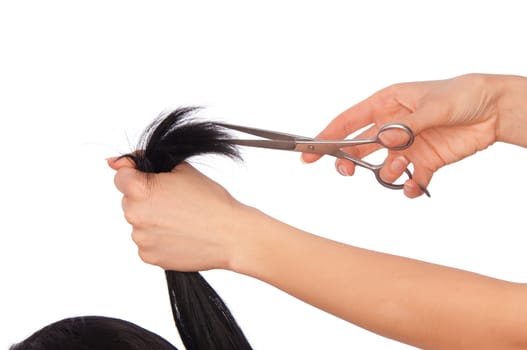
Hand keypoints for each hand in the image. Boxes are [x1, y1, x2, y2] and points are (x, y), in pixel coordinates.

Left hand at [109, 158, 246, 270]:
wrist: (230, 235)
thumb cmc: (211, 201)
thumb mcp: (182, 169)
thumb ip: (147, 164)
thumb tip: (115, 162)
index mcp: (140, 189)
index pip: (120, 176)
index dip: (136, 174)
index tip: (151, 179)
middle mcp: (135, 214)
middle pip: (129, 200)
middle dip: (147, 197)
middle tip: (175, 201)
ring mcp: (140, 238)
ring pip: (138, 222)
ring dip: (152, 219)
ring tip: (181, 220)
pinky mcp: (148, 256)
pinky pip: (146, 242)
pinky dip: (158, 238)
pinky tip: (180, 234)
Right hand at [302, 73, 502, 197]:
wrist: (494, 110)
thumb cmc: (461, 95)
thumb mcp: (432, 106)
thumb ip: (406, 127)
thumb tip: (383, 142)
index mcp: (387, 104)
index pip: (349, 121)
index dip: (328, 135)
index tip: (310, 151)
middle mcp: (392, 127)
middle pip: (358, 148)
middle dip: (349, 161)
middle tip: (347, 171)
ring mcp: (407, 146)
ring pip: (382, 167)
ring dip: (386, 172)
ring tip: (402, 166)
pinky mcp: (425, 161)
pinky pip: (409, 181)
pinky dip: (408, 187)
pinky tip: (413, 186)